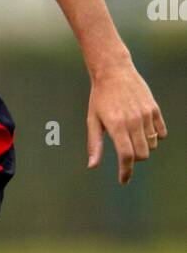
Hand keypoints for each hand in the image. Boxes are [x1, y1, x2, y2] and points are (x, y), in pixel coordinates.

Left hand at [86, 61, 167, 184]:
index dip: (126, 172)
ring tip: (131, 137)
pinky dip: (154, 137)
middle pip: (142, 154)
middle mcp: (133, 120)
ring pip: (151, 145)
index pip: (126, 156)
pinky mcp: (154, 109)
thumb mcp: (92, 120)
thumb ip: (94, 144)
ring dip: (143, 148)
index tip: (123, 181)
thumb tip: (92, 166)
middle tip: (125, 153)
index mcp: (116, 125)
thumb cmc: (99, 97)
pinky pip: (161, 133)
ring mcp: (146, 114)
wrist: (114, 71)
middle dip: (133, 160)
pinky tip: (143, 131)